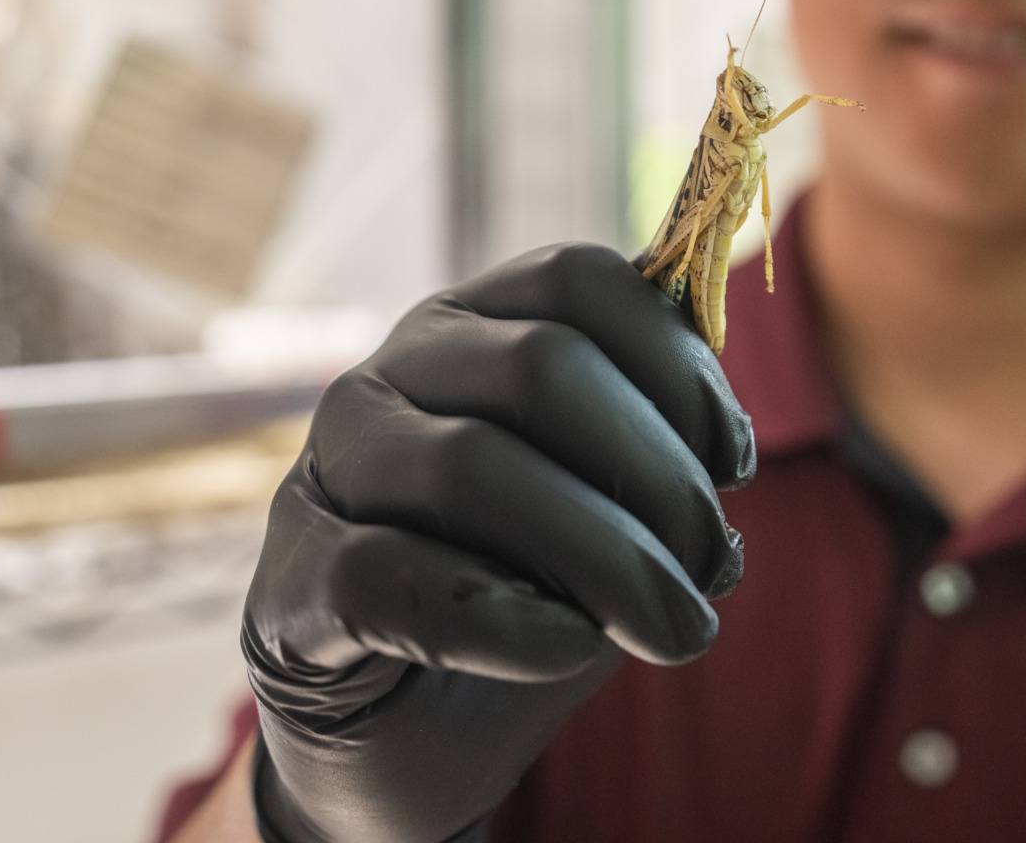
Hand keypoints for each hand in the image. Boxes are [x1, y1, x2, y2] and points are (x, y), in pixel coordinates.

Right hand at [242, 243, 753, 842]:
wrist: (404, 745)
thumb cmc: (517, 604)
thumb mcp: (608, 522)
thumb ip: (659, 470)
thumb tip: (725, 474)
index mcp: (469, 329)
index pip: (577, 281)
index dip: (677, 364)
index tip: (736, 460)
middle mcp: (386, 373)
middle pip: (539, 366)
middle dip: (656, 471)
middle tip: (715, 567)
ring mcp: (326, 472)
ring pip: (468, 464)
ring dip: (603, 551)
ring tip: (676, 628)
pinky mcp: (289, 583)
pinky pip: (388, 575)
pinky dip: (500, 618)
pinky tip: (569, 649)